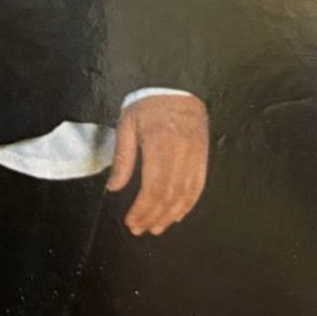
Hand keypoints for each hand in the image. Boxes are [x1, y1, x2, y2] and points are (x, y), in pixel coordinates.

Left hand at [105, 92, 208, 236]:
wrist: (177, 86)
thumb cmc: (147, 105)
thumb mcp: (127, 125)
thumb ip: (122, 158)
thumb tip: (113, 188)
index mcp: (160, 144)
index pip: (153, 188)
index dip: (142, 210)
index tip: (130, 222)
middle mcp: (182, 153)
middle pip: (170, 196)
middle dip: (154, 216)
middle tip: (140, 229)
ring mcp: (196, 156)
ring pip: (186, 196)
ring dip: (170, 216)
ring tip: (155, 227)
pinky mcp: (203, 158)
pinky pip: (198, 188)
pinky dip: (187, 205)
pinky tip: (175, 215)